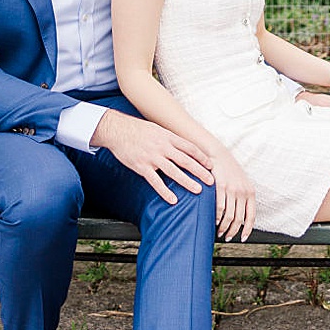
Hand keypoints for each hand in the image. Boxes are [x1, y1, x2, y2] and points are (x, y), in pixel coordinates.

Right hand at [91, 110, 210, 204]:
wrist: (118, 130)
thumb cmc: (137, 129)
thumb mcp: (157, 129)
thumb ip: (169, 138)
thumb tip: (181, 145)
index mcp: (168, 137)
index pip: (190, 148)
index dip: (202, 157)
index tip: (210, 165)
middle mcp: (163, 147)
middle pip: (186, 160)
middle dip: (200, 171)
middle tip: (211, 181)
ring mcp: (153, 157)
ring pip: (174, 171)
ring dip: (187, 182)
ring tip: (198, 190)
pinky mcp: (142, 167)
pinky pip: (156, 182)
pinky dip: (165, 192)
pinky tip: (173, 200)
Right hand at [211, 149, 257, 241]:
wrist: (219, 155)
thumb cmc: (229, 171)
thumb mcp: (242, 184)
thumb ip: (243, 198)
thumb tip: (242, 218)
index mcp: (250, 192)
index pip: (251, 216)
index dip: (247, 230)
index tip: (242, 238)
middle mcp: (243, 191)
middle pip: (239, 219)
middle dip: (232, 232)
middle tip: (226, 237)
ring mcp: (232, 189)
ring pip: (229, 216)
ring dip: (224, 228)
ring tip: (219, 232)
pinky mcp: (220, 186)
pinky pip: (220, 208)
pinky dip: (217, 218)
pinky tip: (214, 222)